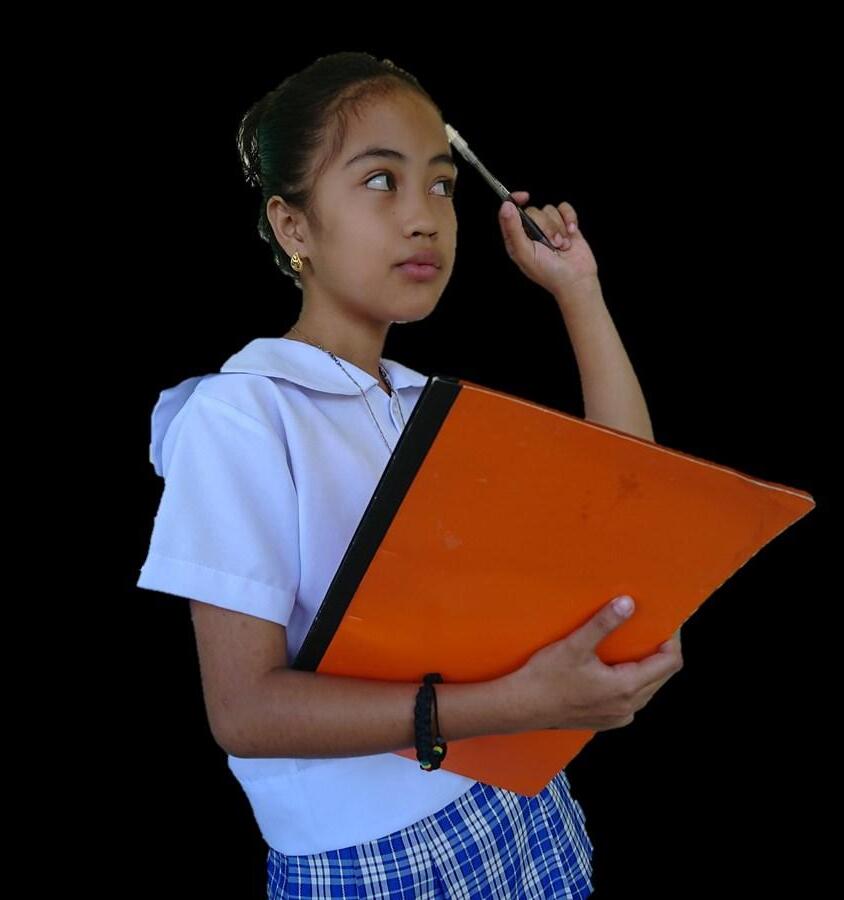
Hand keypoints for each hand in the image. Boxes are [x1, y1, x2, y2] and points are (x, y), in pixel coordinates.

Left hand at [498, 191, 598, 296]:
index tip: (524, 196)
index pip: (509, 213)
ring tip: (561, 245)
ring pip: (549, 210)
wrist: (576, 280)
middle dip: (545, 226)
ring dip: (558, 227)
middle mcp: (531, 232)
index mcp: (517, 239)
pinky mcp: (564, 225)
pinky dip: (570, 219)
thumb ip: (513, 230)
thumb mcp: (525, 253)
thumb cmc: (549, 273)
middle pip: (533, 211)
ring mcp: (549, 228)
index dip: (514, 200)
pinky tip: (571, 234)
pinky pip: (565, 209)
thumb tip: (506, 207)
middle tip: (551, 244)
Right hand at [509, 596, 683, 732]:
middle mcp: (628, 707)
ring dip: (646, 667)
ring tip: (633, 645)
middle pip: (662, 676)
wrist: (521, 707)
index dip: (672, 641)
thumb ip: (604, 624)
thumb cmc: (545, 677)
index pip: (669, 663)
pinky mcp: (606, 721)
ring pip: (648, 689)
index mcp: (626, 688)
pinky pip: (632, 700)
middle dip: (660, 651)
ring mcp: (618, 717)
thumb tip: (628, 603)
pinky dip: (632, 682)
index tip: (666, 622)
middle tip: (650, 628)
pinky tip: (615, 668)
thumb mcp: (575, 645)